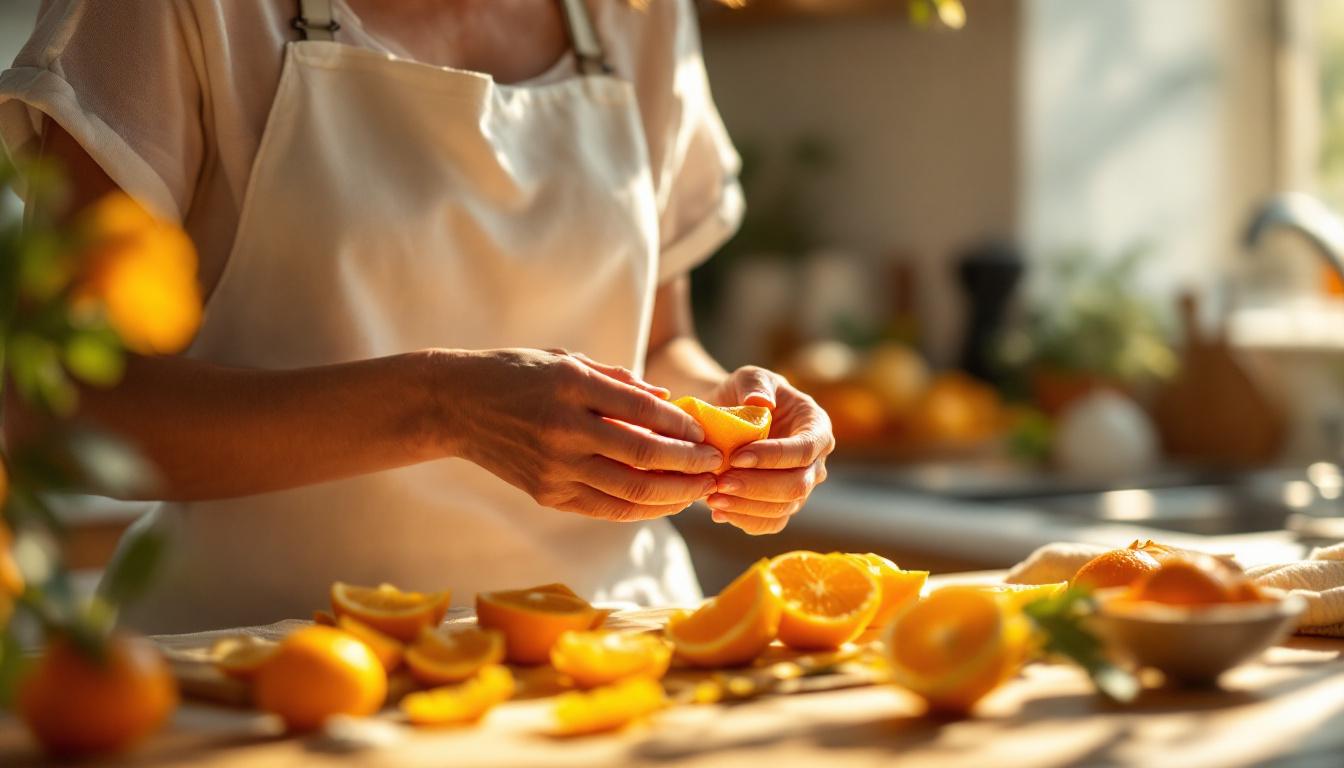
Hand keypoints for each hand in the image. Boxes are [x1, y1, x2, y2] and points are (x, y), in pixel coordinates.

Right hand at [443, 348, 721, 521]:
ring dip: (674, 494)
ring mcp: (554, 467)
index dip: (683, 426)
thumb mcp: (566, 359)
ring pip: (630, 491)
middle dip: (689, 464)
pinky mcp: (547, 494)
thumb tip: (667, 399)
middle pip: (644, 456)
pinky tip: (665, 503)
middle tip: (715, 465)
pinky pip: (605, 508)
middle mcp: (564, 428)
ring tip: (701, 490)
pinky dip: (641, 509)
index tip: (706, 433)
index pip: (643, 411)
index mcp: (571, 386)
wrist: (455, 405)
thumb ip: (618, 381)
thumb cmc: (517, 373)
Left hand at [703, 366, 834, 534]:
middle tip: (720, 482)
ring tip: (712, 498)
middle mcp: (815, 462)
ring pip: (783, 509)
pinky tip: (718, 511)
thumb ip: (755, 384)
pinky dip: (743, 520)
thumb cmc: (743, 393)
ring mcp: (800, 487)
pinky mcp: (780, 507)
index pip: (805, 450)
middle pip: (797, 486)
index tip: (736, 456)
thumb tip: (761, 402)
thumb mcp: (749, 377)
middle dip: (757, 486)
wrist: (727, 417)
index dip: (774, 456)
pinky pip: (769, 524)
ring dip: (746, 507)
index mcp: (817, 428)